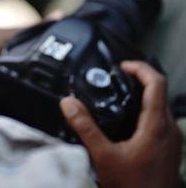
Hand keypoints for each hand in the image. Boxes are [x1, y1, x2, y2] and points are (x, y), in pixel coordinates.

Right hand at [60, 61, 180, 187]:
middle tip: (120, 76)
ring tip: (123, 93)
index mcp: (156, 126)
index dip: (139, 68)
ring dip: (145, 93)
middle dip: (141, 77)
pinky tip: (130, 120)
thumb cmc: (134, 187)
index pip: (156, 83)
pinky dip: (146, 109)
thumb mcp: (103, 156)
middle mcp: (168, 129)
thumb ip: (85, 127)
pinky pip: (161, 119)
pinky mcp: (168, 148)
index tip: (123, 66)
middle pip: (160, 91)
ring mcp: (171, 139)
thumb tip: (69, 104)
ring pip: (161, 105)